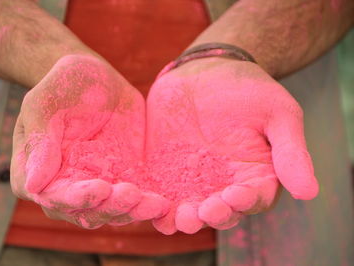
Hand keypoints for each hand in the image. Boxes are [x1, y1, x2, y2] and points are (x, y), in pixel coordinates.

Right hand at [11, 55, 167, 228]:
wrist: (96, 79)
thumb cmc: (64, 86)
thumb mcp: (45, 104)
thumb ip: (40, 142)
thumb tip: (34, 185)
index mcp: (39, 173)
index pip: (56, 197)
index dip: (77, 199)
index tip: (101, 189)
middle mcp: (67, 186)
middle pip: (87, 211)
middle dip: (111, 207)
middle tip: (133, 195)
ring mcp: (96, 185)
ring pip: (112, 211)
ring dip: (133, 212)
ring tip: (155, 204)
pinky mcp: (121, 179)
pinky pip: (133, 201)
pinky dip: (147, 205)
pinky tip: (164, 204)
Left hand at [146, 57, 318, 233]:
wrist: (207, 71)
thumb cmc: (248, 90)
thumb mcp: (277, 113)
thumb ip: (290, 151)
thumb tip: (310, 193)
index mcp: (255, 174)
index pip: (253, 198)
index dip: (245, 202)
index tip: (235, 197)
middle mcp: (224, 183)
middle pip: (220, 211)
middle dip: (212, 215)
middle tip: (203, 213)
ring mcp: (194, 179)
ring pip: (190, 208)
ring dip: (184, 218)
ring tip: (178, 219)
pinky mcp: (166, 171)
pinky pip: (162, 193)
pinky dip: (157, 205)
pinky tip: (152, 208)